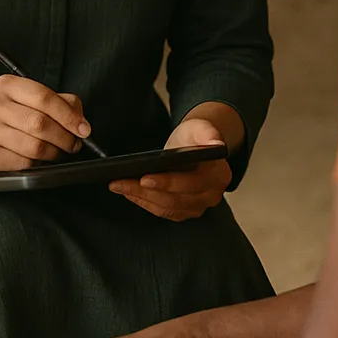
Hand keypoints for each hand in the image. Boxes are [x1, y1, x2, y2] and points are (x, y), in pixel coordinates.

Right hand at [0, 75, 88, 178]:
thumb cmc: (4, 121)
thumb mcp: (27, 103)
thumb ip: (57, 103)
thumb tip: (79, 118)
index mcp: (6, 85)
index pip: (45, 97)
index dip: (69, 115)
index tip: (84, 129)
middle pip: (40, 123)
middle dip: (65, 138)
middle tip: (73, 145)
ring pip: (34, 146)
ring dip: (53, 154)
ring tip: (56, 154)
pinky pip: (22, 163)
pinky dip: (36, 166)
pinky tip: (36, 162)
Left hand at [109, 117, 231, 220]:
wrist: (195, 146)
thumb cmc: (196, 136)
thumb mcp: (201, 127)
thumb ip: (209, 133)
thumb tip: (216, 144)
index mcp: (218, 175)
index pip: (191, 183)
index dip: (167, 183)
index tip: (144, 178)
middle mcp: (211, 195)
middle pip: (175, 199)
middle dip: (144, 191)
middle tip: (120, 182)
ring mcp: (199, 206)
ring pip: (166, 208)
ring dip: (140, 198)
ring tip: (118, 185)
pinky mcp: (185, 211)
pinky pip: (163, 211)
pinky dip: (144, 202)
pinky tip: (128, 192)